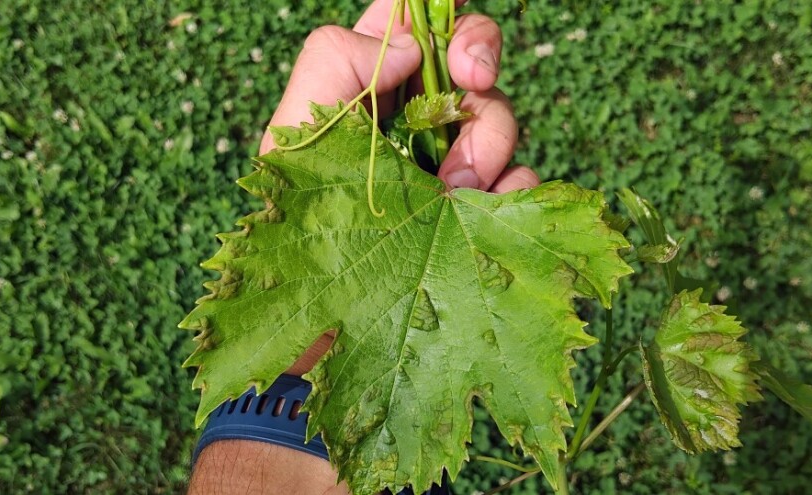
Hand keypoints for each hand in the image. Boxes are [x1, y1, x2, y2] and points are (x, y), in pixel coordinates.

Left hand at [259, 0, 539, 374]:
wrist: (321, 338)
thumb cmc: (289, 245)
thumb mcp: (289, 148)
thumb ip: (331, 68)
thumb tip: (407, 46)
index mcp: (365, 90)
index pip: (410, 20)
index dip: (445, 19)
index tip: (461, 64)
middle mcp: (412, 119)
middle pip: (473, 62)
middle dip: (478, 90)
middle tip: (463, 126)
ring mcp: (450, 165)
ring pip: (501, 119)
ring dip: (489, 151)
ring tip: (453, 197)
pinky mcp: (478, 210)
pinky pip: (522, 179)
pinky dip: (515, 191)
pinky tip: (486, 213)